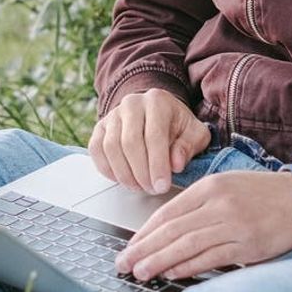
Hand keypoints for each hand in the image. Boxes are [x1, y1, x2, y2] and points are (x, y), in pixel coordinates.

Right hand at [88, 88, 211, 193]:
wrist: (158, 113)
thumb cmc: (177, 126)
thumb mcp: (194, 134)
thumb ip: (189, 147)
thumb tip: (175, 164)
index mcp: (157, 101)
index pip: (154, 135)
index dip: (157, 164)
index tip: (162, 185)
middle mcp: (132, 103)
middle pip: (130, 142)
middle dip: (141, 172)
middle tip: (151, 189)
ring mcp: (113, 115)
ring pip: (111, 147)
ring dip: (124, 174)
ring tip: (139, 187)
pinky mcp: (101, 127)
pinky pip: (97, 149)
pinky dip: (107, 169)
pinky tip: (122, 179)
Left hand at [114, 169, 291, 280]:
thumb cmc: (262, 194)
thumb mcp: (226, 186)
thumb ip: (198, 205)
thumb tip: (167, 231)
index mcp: (209, 187)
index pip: (167, 212)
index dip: (144, 233)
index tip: (129, 246)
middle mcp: (218, 204)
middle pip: (171, 230)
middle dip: (144, 249)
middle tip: (123, 263)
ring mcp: (233, 225)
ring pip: (187, 245)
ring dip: (160, 261)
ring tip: (141, 272)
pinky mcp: (248, 245)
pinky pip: (211, 257)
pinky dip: (189, 267)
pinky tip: (172, 274)